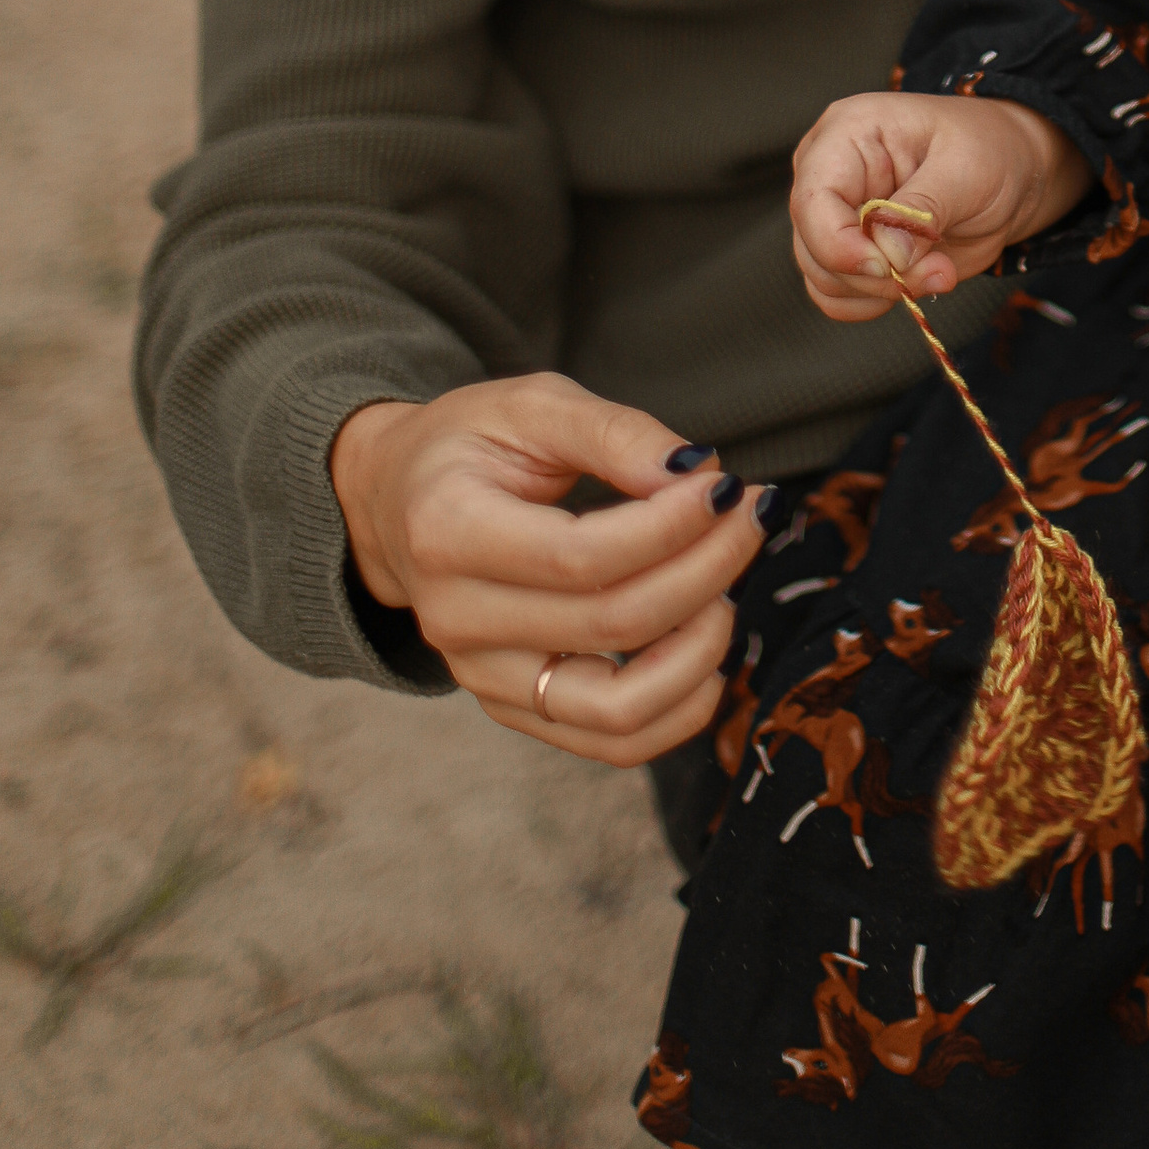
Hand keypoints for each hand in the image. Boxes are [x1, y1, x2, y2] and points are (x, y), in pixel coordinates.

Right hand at [327, 374, 768, 764]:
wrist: (396, 503)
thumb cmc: (472, 444)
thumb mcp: (535, 405)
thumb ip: (616, 434)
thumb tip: (699, 474)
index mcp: (447, 532)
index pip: (582, 557)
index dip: (673, 527)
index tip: (727, 485)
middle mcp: (456, 621)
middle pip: (612, 624)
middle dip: (707, 569)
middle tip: (752, 515)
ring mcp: (481, 678)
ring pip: (616, 708)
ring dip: (699, 652)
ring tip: (727, 587)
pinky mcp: (512, 710)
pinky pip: (608, 742)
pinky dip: (678, 711)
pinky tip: (711, 653)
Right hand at [788, 89, 1090, 321]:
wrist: (1013, 172)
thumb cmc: (990, 150)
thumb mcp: (966, 169)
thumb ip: (922, 209)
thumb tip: (886, 256)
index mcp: (847, 135)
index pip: (811, 200)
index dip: (839, 244)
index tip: (887, 268)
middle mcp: (829, 176)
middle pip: (814, 247)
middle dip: (876, 275)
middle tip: (938, 269)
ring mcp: (837, 217)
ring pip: (825, 279)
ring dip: (883, 292)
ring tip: (940, 269)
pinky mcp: (852, 252)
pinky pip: (839, 296)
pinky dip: (878, 302)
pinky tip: (921, 279)